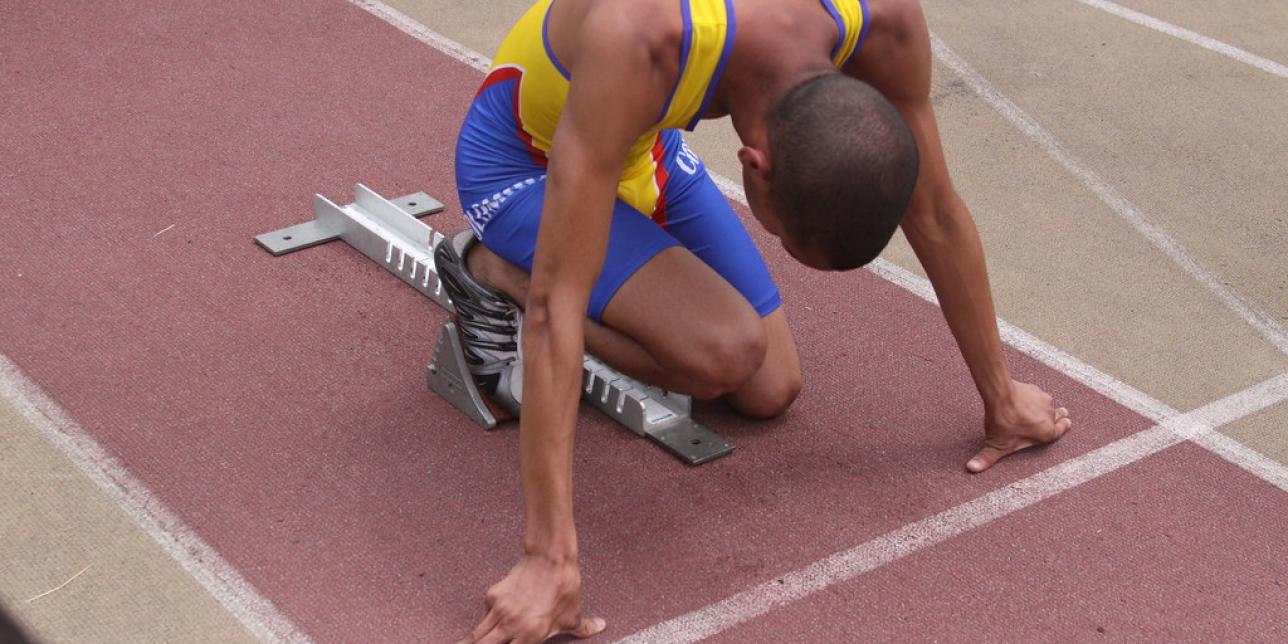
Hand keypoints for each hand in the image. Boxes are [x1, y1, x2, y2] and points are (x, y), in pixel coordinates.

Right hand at [459, 555, 605, 643]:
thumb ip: (583, 628)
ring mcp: (498, 610)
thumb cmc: (564, 587)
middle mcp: (510, 625)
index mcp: (529, 635)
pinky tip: (494, 618)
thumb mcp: (573, 613)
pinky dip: (486, 619)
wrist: (552, 558)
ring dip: (474, 641)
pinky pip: (485, 613)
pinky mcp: (493, 595)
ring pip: (477, 634)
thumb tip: (599, 627)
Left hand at [967, 380, 1071, 472]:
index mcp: (1047, 432)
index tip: (1066, 423)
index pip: (1062, 429)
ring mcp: (1044, 400)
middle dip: (1056, 417)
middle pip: (1059, 415)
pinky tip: (1022, 401)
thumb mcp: (996, 445)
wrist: (1000, 394)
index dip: (1063, 427)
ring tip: (1032, 411)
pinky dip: (1032, 398)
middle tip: (1055, 417)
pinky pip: (1037, 395)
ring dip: (1043, 408)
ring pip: (1049, 405)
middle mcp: (1050, 415)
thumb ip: (986, 459)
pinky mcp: (1035, 389)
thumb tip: (971, 469)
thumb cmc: (1003, 421)